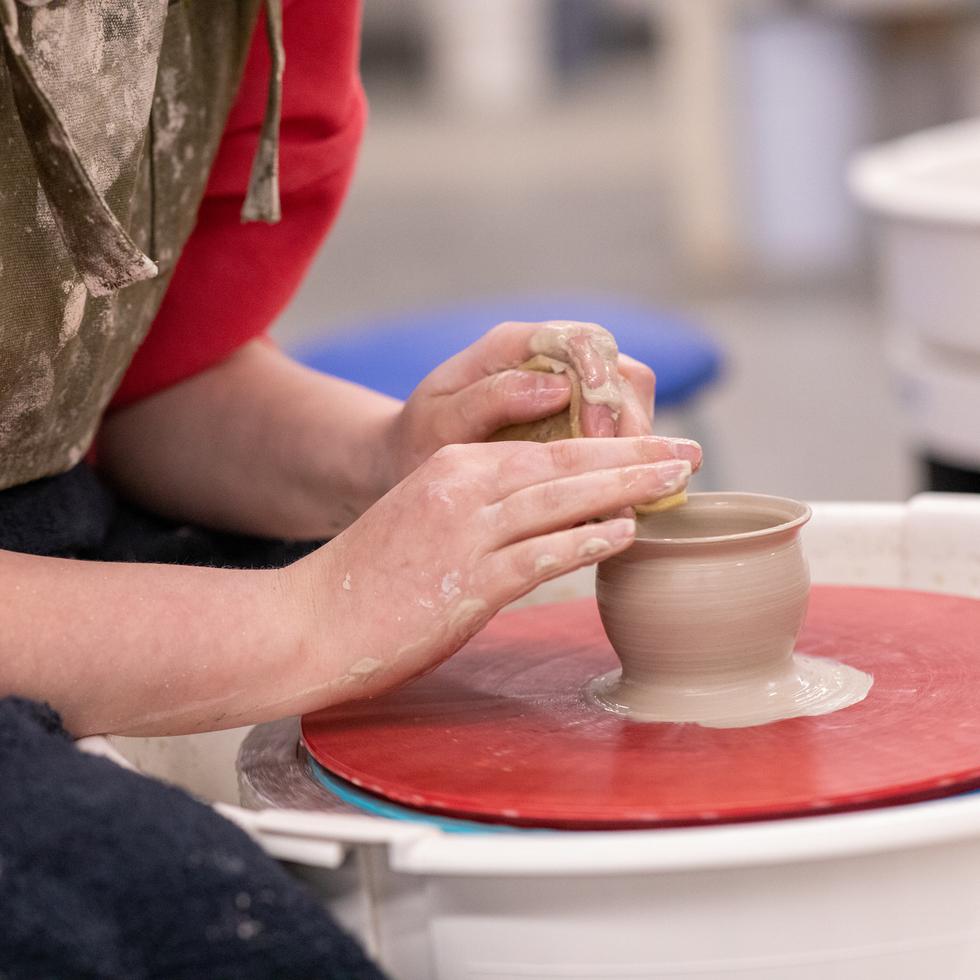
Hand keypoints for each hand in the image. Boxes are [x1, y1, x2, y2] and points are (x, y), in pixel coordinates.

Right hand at [287, 435, 699, 706]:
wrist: (306, 621)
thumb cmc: (367, 582)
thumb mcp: (426, 524)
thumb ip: (483, 517)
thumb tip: (548, 529)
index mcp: (452, 468)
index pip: (545, 449)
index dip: (605, 445)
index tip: (650, 445)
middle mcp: (462, 486)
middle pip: (564, 462)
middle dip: (632, 454)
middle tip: (687, 451)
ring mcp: (465, 531)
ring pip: (560, 497)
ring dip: (625, 486)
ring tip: (675, 480)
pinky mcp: (466, 580)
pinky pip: (540, 553)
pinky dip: (587, 539)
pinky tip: (627, 532)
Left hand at [382, 321, 656, 484]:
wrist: (409, 457)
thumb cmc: (419, 439)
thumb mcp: (439, 422)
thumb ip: (492, 399)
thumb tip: (558, 388)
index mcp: (513, 345)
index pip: (582, 343)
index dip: (601, 387)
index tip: (598, 437)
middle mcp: (550, 356)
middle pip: (620, 370)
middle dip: (630, 421)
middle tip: (627, 474)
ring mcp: (569, 385)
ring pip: (632, 397)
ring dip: (637, 441)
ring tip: (632, 488)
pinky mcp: (580, 416)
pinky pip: (622, 426)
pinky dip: (628, 457)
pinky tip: (622, 491)